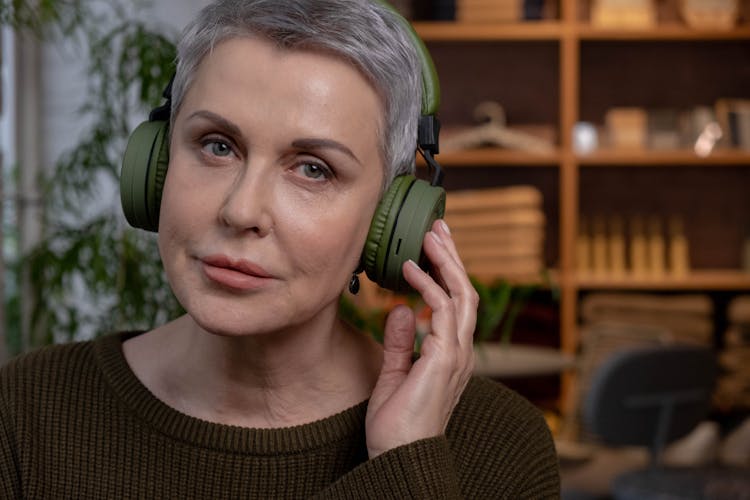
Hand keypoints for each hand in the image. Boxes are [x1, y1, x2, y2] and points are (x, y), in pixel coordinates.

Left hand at [365, 219, 478, 457]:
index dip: (446, 272)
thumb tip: (400, 311)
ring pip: (461, 294)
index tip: (431, 247)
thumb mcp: (395, 373)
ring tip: (429, 235)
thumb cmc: (397, 425)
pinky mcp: (444, 358)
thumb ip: (401, 342)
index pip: (455, 303)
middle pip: (465, 291)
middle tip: (438, 227)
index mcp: (450, 354)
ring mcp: (456, 354)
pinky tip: (410, 269)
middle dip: (452, 256)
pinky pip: (441, 310)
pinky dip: (427, 285)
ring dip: (446, 261)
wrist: (399, 457)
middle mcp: (459, 350)